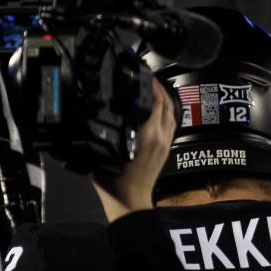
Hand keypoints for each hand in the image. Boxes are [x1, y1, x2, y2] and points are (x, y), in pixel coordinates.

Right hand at [91, 78, 175, 221]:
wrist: (130, 200)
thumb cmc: (113, 178)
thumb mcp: (104, 149)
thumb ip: (105, 128)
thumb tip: (99, 108)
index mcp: (148, 134)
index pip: (155, 100)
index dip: (149, 83)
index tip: (139, 70)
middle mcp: (161, 136)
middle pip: (165, 103)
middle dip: (157, 86)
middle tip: (145, 73)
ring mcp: (166, 143)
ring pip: (171, 113)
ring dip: (163, 97)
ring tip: (151, 85)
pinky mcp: (166, 148)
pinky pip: (171, 123)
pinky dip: (166, 110)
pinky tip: (156, 106)